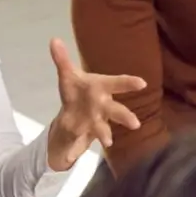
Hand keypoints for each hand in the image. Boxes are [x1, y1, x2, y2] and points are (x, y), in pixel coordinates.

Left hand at [45, 38, 145, 170]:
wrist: (76, 111)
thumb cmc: (78, 90)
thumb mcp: (68, 75)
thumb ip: (62, 59)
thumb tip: (53, 40)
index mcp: (101, 87)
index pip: (117, 83)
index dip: (129, 83)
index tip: (142, 83)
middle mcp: (103, 105)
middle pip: (116, 110)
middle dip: (124, 116)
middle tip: (135, 123)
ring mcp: (97, 120)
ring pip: (104, 128)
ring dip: (105, 134)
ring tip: (108, 143)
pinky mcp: (86, 132)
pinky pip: (83, 141)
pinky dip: (77, 148)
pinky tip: (73, 156)